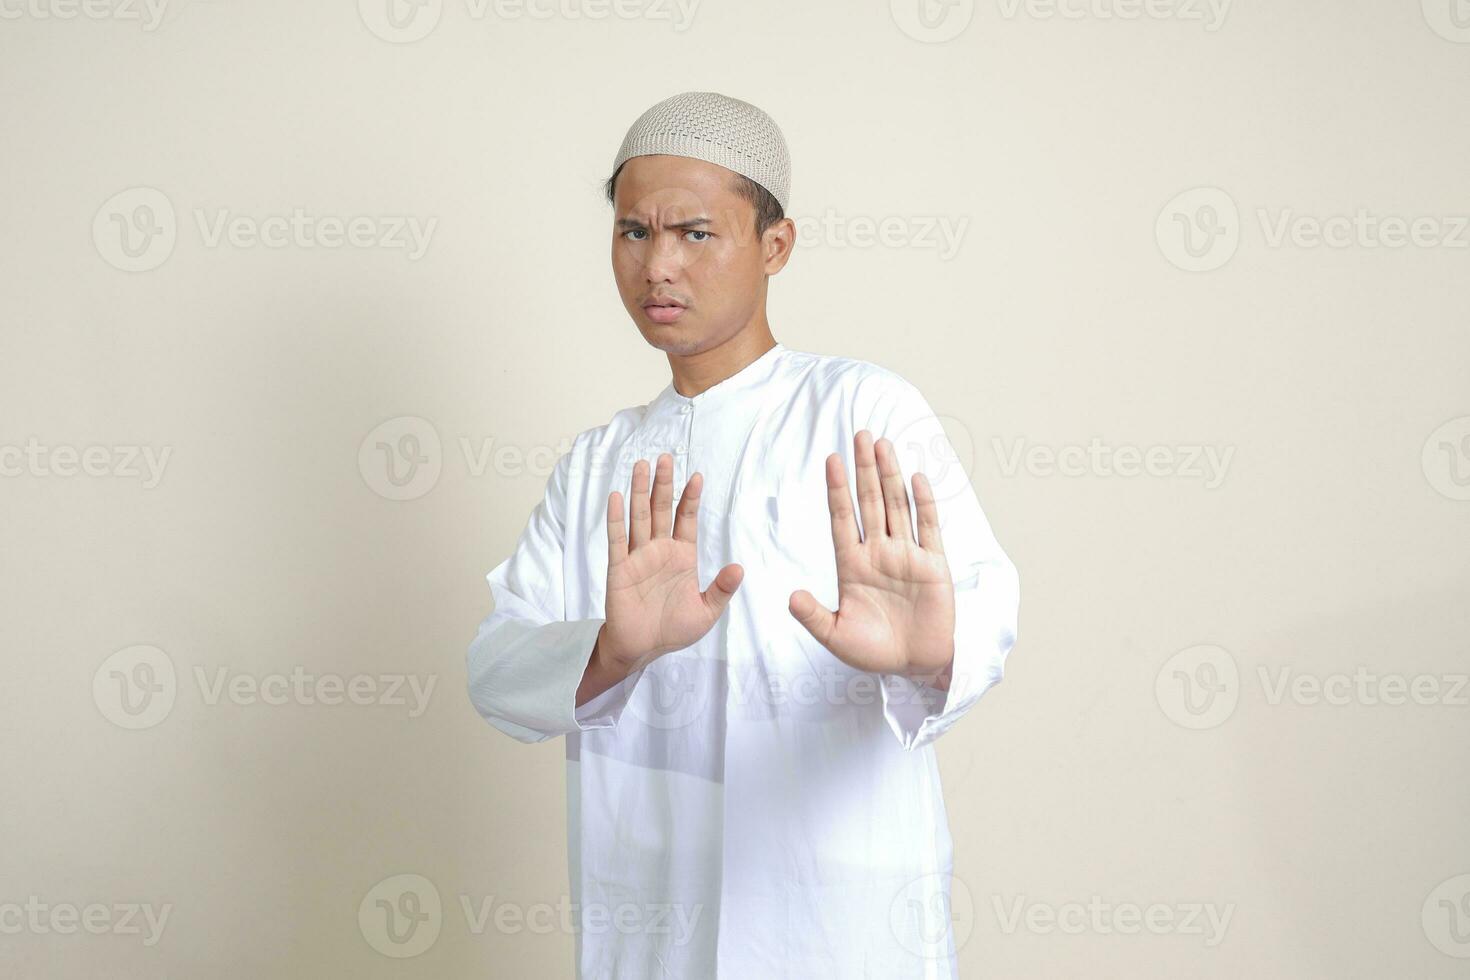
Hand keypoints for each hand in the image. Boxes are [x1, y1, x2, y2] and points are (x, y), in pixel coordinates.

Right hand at [598, 453, 743, 672]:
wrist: (642, 649)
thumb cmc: (673, 630)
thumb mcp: (706, 612)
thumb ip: (721, 589)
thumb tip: (740, 568)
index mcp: (682, 556)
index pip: (687, 520)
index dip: (690, 498)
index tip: (697, 476)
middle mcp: (659, 550)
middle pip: (661, 510)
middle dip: (663, 484)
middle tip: (664, 458)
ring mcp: (638, 557)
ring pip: (639, 517)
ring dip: (638, 491)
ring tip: (640, 466)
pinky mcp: (619, 568)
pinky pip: (617, 540)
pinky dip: (616, 518)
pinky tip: (616, 497)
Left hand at [788, 430, 956, 688]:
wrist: (914, 667)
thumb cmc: (873, 652)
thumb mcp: (836, 636)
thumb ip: (813, 617)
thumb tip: (790, 598)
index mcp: (852, 565)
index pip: (842, 518)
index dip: (836, 489)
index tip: (830, 459)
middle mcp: (878, 553)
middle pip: (870, 502)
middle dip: (864, 469)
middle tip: (860, 434)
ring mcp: (907, 556)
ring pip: (897, 507)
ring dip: (891, 476)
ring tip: (884, 445)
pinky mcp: (933, 565)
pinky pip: (928, 528)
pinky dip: (924, 503)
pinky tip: (917, 478)